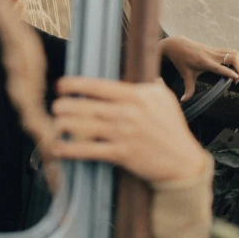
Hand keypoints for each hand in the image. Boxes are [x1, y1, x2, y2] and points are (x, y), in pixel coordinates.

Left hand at [52, 77, 207, 182]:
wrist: (183, 162)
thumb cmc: (173, 129)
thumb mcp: (166, 100)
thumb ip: (152, 86)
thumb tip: (147, 75)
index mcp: (137, 96)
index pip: (100, 86)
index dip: (76, 84)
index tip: (61, 85)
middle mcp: (129, 113)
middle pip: (88, 106)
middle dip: (66, 106)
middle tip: (55, 106)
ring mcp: (125, 134)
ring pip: (86, 127)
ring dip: (65, 125)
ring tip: (55, 123)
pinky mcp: (122, 154)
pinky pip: (91, 150)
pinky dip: (72, 149)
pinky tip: (59, 147)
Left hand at [158, 35, 238, 101]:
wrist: (178, 45)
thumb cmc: (181, 60)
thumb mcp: (185, 75)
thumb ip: (188, 89)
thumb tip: (184, 101)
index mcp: (204, 62)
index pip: (220, 67)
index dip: (229, 72)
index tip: (236, 78)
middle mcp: (211, 55)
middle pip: (232, 57)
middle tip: (237, 79)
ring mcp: (215, 50)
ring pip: (234, 52)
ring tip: (238, 73)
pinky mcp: (216, 48)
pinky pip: (231, 51)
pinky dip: (237, 58)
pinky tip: (235, 66)